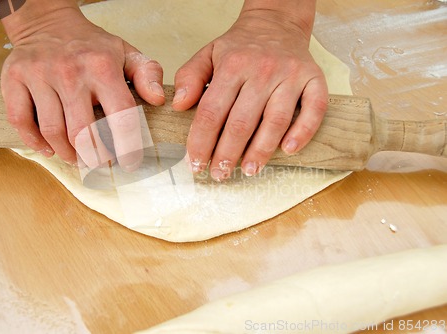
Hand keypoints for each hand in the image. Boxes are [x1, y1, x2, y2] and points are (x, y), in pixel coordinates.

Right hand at [1, 3, 163, 168]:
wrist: (47, 22)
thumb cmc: (90, 45)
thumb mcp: (125, 52)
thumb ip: (148, 74)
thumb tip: (158, 100)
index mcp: (102, 67)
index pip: (120, 116)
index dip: (127, 147)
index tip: (130, 163)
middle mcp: (70, 71)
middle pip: (82, 132)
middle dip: (95, 158)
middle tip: (101, 166)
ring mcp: (39, 74)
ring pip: (53, 131)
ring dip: (67, 154)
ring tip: (78, 159)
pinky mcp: (14, 78)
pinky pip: (20, 120)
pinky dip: (34, 142)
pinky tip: (50, 148)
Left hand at [173, 5, 327, 180]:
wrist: (277, 23)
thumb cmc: (240, 47)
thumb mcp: (208, 54)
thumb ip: (189, 77)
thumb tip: (180, 106)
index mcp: (233, 66)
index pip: (212, 112)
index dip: (201, 142)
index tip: (195, 163)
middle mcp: (263, 70)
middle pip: (242, 122)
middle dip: (227, 154)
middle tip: (219, 174)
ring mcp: (291, 75)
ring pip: (275, 121)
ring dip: (261, 151)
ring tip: (248, 171)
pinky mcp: (314, 79)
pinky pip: (314, 109)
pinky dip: (302, 132)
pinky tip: (288, 150)